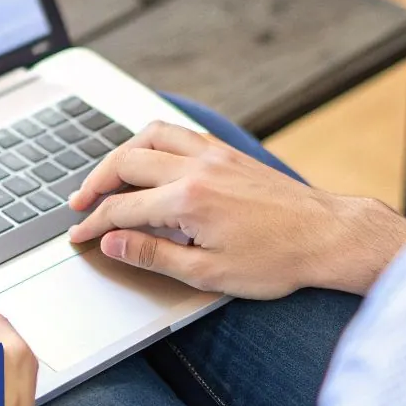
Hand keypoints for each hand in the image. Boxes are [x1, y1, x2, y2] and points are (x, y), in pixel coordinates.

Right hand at [65, 121, 405, 297]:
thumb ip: (153, 255)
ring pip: (150, 136)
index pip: (121, 208)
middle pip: (125, 162)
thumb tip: (112, 243)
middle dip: (94, 184)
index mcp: (187, 201)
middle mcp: (196, 168)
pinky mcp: (228, 152)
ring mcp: (213, 154)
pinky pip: (178, 132)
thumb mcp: (207, 273)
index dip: (93, 224)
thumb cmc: (275, 260)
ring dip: (120, 153)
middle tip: (79, 205)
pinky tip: (150, 157)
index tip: (78, 236)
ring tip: (106, 176)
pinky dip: (153, 140)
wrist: (327, 236)